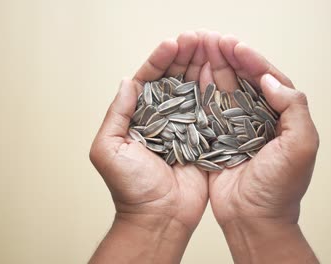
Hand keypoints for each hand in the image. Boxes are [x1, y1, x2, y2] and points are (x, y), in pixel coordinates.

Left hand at [89, 31, 209, 262]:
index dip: (160, 61)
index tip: (172, 44)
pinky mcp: (204, 139)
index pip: (150, 81)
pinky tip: (221, 73)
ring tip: (211, 47)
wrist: (159, 217)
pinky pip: (210, 112)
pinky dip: (215, 92)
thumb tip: (127, 82)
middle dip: (184, 57)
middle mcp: (162, 119)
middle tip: (196, 38)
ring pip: (193, 91)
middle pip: (174, 80)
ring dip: (200, 68)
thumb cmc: (130, 188)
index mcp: (139, 118)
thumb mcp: (109, 149)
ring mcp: (184, 127)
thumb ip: (117, 114)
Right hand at [202, 32, 319, 262]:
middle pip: (244, 80)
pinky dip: (201, 91)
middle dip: (230, 58)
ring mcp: (236, 127)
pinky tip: (193, 75)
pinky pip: (208, 109)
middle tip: (213, 39)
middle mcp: (259, 118)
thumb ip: (293, 108)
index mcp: (282, 117)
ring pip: (224, 90)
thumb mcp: (301, 146)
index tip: (236, 46)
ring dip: (214, 68)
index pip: (268, 79)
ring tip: (201, 48)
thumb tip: (270, 80)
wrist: (254, 218)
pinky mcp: (216, 138)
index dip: (253, 60)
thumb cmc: (280, 188)